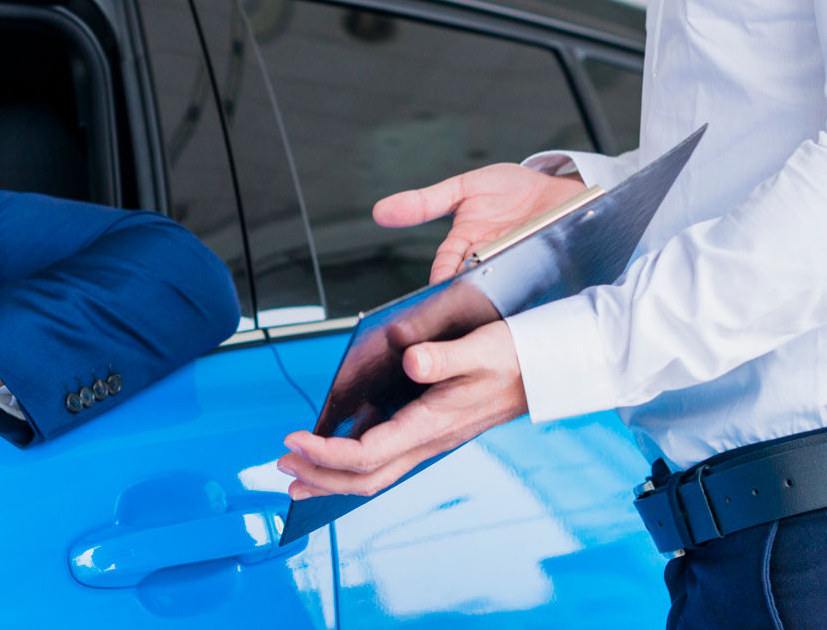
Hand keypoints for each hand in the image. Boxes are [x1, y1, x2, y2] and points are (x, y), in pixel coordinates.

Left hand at [277, 321, 526, 499]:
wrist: (545, 371)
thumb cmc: (512, 357)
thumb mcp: (481, 348)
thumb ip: (444, 357)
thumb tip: (411, 361)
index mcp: (431, 425)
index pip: (368, 454)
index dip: (327, 455)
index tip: (294, 442)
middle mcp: (428, 441)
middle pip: (365, 478)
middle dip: (319, 477)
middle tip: (281, 468)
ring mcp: (429, 441)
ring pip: (375, 474)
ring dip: (333, 477)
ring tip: (298, 475)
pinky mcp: (431, 433)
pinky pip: (386, 460)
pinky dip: (354, 464)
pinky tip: (339, 454)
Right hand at [375, 163, 585, 280]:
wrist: (561, 189)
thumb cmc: (513, 190)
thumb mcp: (464, 188)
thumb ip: (425, 202)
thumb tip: (379, 211)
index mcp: (467, 246)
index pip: (446, 268)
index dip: (442, 277)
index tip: (439, 286)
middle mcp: (489, 261)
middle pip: (470, 284)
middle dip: (464, 294)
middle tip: (461, 304)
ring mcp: (516, 267)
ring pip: (499, 286)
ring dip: (497, 290)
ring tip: (495, 295)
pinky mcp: (544, 270)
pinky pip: (534, 282)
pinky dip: (530, 285)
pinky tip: (529, 288)